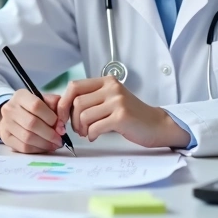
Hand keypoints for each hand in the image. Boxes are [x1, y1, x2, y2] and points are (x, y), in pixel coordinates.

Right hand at [0, 89, 65, 153]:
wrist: (13, 116)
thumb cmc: (32, 108)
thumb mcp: (44, 100)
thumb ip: (55, 105)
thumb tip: (62, 119)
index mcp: (20, 96)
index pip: (36, 106)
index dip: (51, 118)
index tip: (61, 126)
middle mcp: (10, 108)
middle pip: (32, 123)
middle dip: (49, 134)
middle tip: (60, 139)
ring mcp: (6, 123)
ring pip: (27, 137)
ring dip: (45, 143)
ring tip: (55, 144)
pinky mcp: (6, 137)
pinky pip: (23, 147)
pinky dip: (37, 149)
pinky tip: (45, 147)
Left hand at [57, 76, 190, 147]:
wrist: (156, 125)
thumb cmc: (130, 115)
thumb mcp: (110, 100)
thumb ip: (91, 99)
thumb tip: (63, 107)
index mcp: (107, 81)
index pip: (74, 86)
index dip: (63, 102)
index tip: (62, 115)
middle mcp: (112, 88)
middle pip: (77, 102)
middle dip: (73, 120)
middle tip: (79, 129)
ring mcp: (118, 101)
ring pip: (84, 115)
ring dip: (82, 129)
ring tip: (88, 133)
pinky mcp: (121, 116)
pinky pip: (95, 127)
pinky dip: (91, 134)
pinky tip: (95, 136)